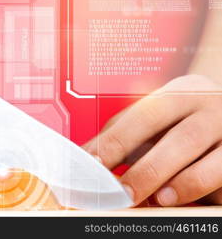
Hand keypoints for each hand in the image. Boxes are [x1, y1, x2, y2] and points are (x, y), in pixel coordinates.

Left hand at [83, 75, 221, 205]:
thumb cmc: (180, 121)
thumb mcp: (154, 118)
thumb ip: (123, 132)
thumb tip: (88, 156)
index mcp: (180, 93)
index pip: (144, 116)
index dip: (116, 142)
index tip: (92, 164)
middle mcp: (210, 107)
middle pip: (180, 139)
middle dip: (147, 169)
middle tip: (122, 193)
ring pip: (211, 161)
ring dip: (182, 185)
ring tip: (159, 200)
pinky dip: (206, 192)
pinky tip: (192, 203)